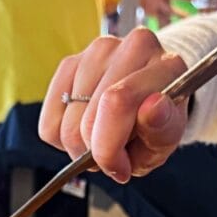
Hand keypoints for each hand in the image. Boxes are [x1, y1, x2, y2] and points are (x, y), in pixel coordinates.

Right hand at [38, 27, 187, 183]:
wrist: (148, 104)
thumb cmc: (158, 125)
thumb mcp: (167, 139)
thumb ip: (162, 129)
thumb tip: (153, 108)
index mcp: (166, 66)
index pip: (118, 102)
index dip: (109, 147)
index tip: (119, 168)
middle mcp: (132, 48)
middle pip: (88, 117)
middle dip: (95, 152)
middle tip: (114, 157)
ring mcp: (98, 51)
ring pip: (67, 123)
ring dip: (79, 146)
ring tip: (102, 140)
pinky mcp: (70, 63)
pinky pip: (50, 121)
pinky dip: (62, 138)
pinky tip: (85, 129)